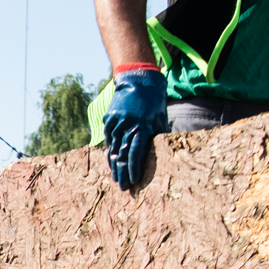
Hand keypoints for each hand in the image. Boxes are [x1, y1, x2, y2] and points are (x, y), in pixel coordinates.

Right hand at [102, 67, 168, 189]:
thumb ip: (156, 137)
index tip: (135, 181)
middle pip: (123, 154)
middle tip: (123, 187)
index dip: (134, 168)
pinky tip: (111, 162)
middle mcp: (128, 125)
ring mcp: (117, 121)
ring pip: (113, 148)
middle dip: (123, 173)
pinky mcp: (110, 117)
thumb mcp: (160, 120)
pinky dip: (110, 150)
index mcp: (143, 127)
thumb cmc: (155, 102)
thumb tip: (158, 156)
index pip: (136, 153)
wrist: (139, 81)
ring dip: (114, 165)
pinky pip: (109, 138)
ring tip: (116, 179)